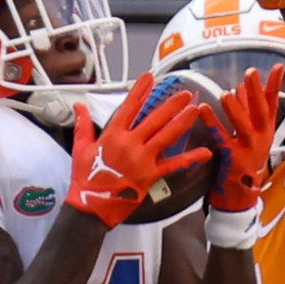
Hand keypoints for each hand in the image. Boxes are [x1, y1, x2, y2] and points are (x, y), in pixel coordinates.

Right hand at [64, 71, 209, 225]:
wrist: (92, 205)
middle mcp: (130, 144)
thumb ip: (82, 124)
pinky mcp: (151, 175)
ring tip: (195, 109)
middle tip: (185, 93)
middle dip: (171, 104)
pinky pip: (174, 165)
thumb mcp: (80, 148)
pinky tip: (205, 152)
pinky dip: (190, 159)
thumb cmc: (85, 178)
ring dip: (182, 121)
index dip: (140, 90)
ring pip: (166, 136)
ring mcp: (142, 159)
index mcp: (113, 135)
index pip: (129, 106)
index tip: (150, 78)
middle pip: (154, 118)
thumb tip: (79, 106)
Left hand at [205, 62, 284, 212]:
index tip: (277, 66)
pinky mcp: (233, 158)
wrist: (241, 195)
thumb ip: (249, 110)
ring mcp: (248, 149)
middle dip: (256, 92)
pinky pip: (221, 138)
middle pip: (261, 112)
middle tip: (250, 73)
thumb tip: (244, 87)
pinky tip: (203, 110)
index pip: (273, 104)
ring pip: (243, 126)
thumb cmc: (245, 162)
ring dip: (236, 108)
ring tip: (227, 93)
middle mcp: (261, 138)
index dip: (275, 85)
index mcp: (266, 130)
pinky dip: (212, 123)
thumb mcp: (253, 135)